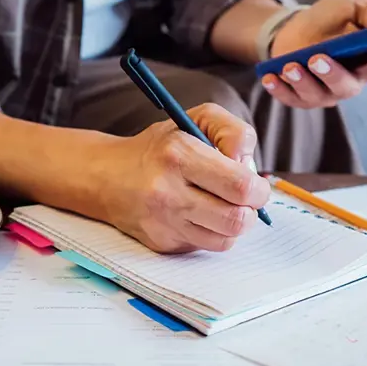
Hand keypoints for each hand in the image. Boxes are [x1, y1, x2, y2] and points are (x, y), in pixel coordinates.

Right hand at [93, 103, 270, 254]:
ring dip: (234, 223)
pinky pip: (206, 246)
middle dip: (252, 209)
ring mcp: (164, 223)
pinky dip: (212, 233)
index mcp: (179, 154)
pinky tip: (202, 216)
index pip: (240, 185)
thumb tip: (249, 166)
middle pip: (237, 219)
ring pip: (226, 239)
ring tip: (224, 206)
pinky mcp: (162, 243)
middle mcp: (168, 192)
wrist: (107, 177)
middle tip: (245, 198)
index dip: (258, 187)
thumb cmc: (159, 148)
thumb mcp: (196, 119)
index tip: (254, 182)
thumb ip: (233, 132)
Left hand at [263, 0, 366, 108]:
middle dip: (333, 74)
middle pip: (348, 86)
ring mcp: (326, 93)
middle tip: (317, 58)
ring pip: (318, 95)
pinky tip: (269, 77)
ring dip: (303, 81)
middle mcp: (352, 81)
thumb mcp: (352, 6)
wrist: (294, 29)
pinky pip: (291, 99)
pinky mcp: (302, 98)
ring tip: (289, 65)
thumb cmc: (329, 19)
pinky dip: (279, 89)